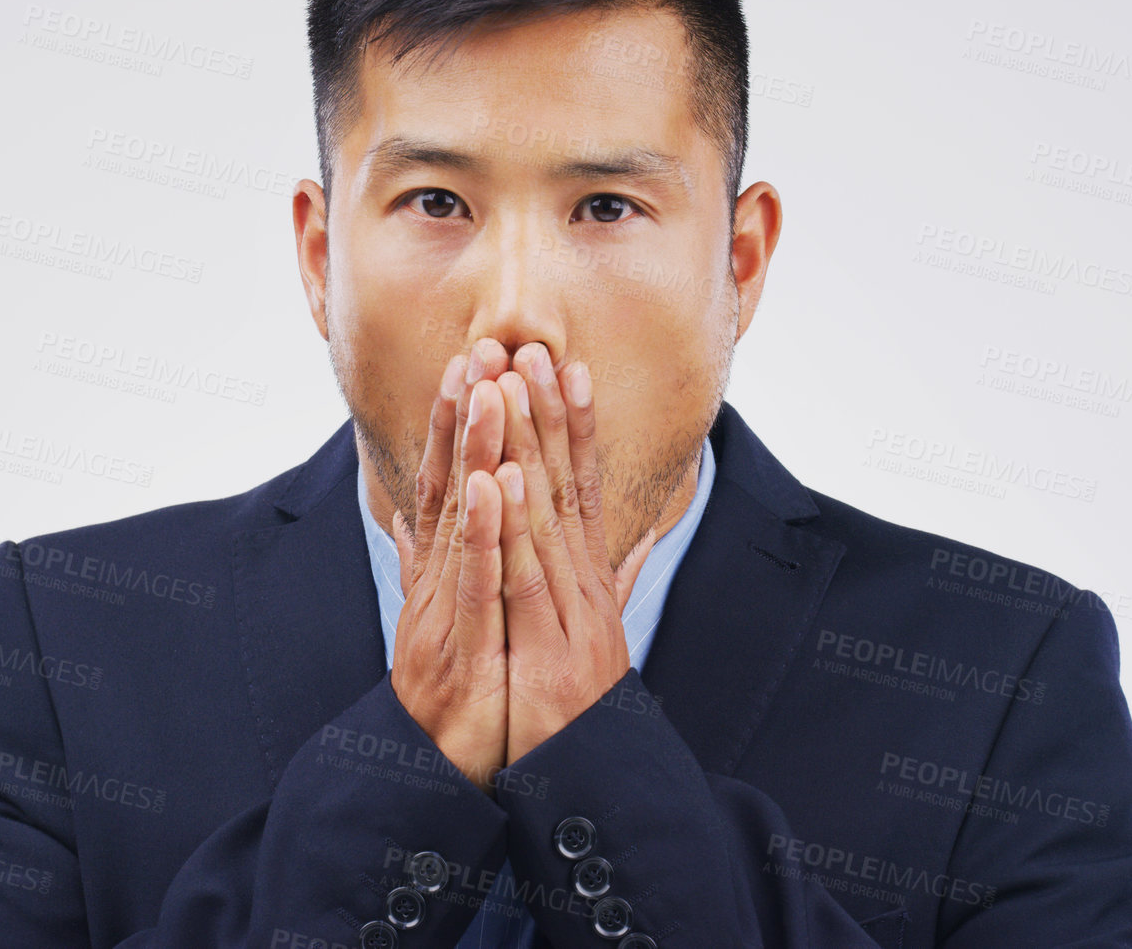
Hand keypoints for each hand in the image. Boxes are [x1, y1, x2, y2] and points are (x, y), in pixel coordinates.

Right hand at [388, 339, 512, 792]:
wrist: (438, 771)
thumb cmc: (451, 693)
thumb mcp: (446, 618)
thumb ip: (439, 564)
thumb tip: (416, 520)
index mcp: (444, 569)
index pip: (450, 481)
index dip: (459, 421)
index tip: (476, 361)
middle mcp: (436, 578)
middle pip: (449, 483)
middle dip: (464, 415)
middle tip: (479, 349)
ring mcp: (444, 608)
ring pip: (460, 519)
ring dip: (471, 452)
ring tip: (487, 392)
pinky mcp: (458, 646)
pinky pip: (473, 581)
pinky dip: (481, 534)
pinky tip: (488, 488)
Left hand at [493, 343, 658, 766]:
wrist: (585, 786)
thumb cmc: (577, 711)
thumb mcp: (594, 635)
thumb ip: (612, 581)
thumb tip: (636, 537)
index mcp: (587, 581)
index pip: (580, 487)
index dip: (572, 425)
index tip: (562, 365)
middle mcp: (584, 588)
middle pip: (564, 486)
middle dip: (545, 412)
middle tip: (532, 344)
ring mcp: (568, 617)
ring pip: (543, 515)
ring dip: (526, 444)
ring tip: (509, 383)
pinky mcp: (545, 651)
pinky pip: (521, 578)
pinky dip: (507, 526)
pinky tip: (495, 478)